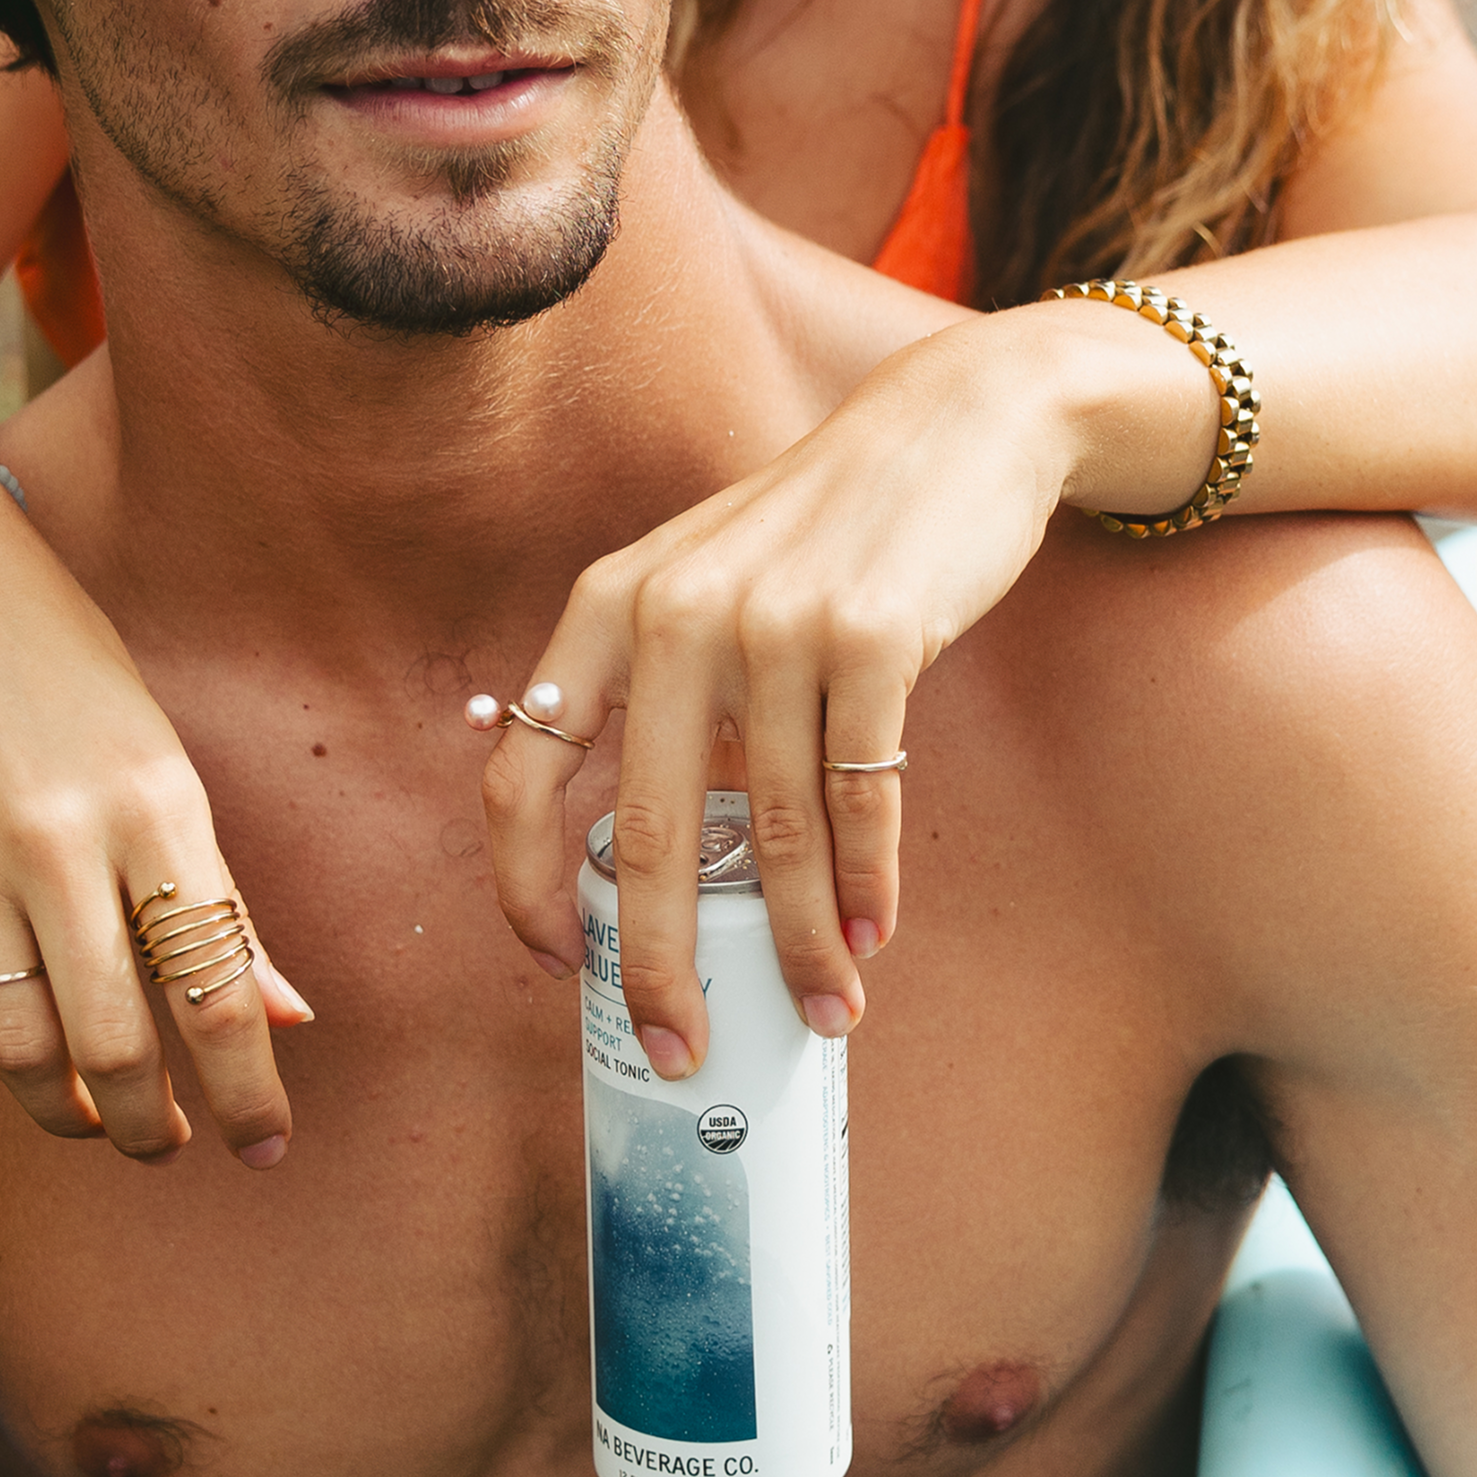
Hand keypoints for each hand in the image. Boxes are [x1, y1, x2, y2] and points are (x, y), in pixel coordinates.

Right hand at [0, 463, 308, 1162]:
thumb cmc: (65, 672)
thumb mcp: (164, 764)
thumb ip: (217, 896)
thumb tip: (286, 1018)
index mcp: (156, 804)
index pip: (218, 991)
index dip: (250, 1091)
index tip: (267, 1149)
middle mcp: (58, 837)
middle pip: (119, 1043)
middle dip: (154, 1123)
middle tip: (167, 1142)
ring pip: (21, 1050)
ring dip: (66, 1112)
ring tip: (92, 1119)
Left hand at [476, 300, 1214, 1076]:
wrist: (954, 425)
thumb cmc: (826, 530)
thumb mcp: (708, 582)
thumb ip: (666, 693)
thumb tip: (652, 860)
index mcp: (610, 605)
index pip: (522, 765)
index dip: (524, 883)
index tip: (560, 964)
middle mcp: (676, 613)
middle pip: (646, 837)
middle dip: (661, 967)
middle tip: (679, 1050)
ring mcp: (777, 624)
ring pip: (772, 834)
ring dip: (798, 942)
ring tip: (822, 1008)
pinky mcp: (876, 636)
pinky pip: (861, 797)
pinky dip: (867, 882)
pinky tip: (870, 931)